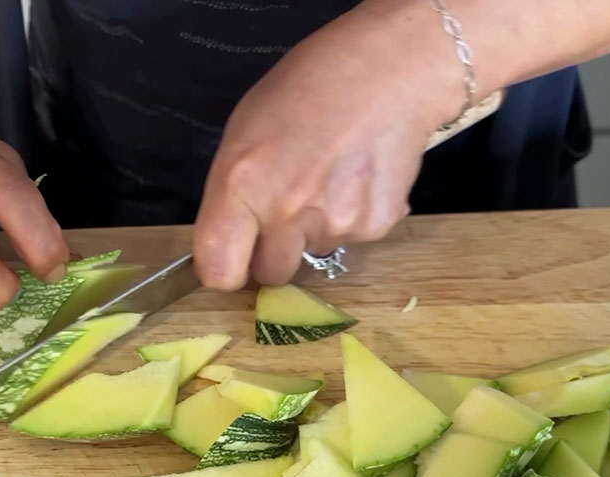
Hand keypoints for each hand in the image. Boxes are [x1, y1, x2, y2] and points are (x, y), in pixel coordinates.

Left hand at [193, 3, 462, 288]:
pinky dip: (350, 218)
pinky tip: (355, 177)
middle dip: (272, 252)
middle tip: (284, 210)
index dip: (223, 269)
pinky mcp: (376, 226)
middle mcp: (288, 212)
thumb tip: (231, 241)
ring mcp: (335, 223)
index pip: (220, 272)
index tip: (231, 256)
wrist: (389, 69)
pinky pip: (350, 240)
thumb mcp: (244, 132)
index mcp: (243, 185)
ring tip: (327, 177)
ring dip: (313, 230)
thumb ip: (232, 195)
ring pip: (312, 255)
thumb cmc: (308, 88)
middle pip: (270, 274)